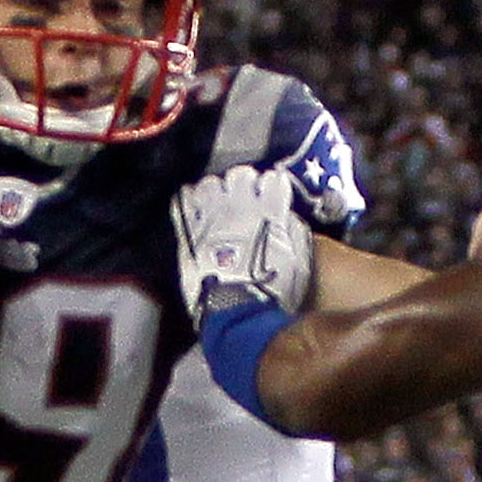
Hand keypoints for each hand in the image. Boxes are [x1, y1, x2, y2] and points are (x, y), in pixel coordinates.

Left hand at [175, 165, 314, 322]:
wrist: (235, 308)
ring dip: (214, 192)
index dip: (272, 187)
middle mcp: (240, 206)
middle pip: (240, 174)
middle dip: (242, 183)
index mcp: (270, 212)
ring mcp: (212, 215)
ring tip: (216, 205)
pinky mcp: (189, 230)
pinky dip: (187, 201)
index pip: (273, 180)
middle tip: (242, 198)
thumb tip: (288, 221)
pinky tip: (192, 206)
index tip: (270, 197)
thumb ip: (295, 236)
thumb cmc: (271, 291)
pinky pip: (183, 202)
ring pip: (210, 183)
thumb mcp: (298, 264)